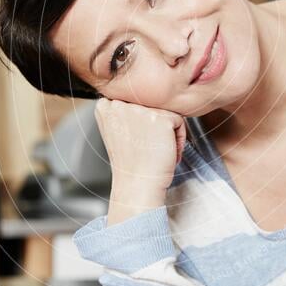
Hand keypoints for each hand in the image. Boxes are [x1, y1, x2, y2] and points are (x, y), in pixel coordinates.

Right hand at [93, 98, 186, 224]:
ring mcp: (141, 109)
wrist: (137, 185)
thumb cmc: (130, 163)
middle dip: (154, 125)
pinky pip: (179, 121)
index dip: (140, 122)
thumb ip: (124, 111)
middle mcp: (121, 103)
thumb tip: (143, 100)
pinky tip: (164, 151)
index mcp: (106, 105)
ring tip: (155, 150)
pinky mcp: (161, 118)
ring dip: (167, 132)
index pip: (135, 102)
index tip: (137, 141)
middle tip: (146, 147)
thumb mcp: (116, 130)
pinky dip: (178, 138)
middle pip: (151, 104)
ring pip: (165, 111)